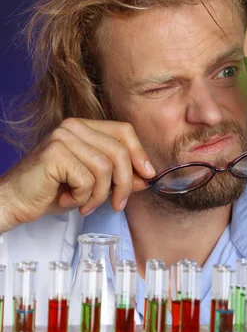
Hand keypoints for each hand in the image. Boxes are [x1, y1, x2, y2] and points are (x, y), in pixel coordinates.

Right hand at [0, 118, 155, 232]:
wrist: (15, 202)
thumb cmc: (51, 191)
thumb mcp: (93, 184)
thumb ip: (119, 177)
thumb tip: (147, 176)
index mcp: (83, 127)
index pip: (124, 131)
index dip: (139, 153)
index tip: (147, 175)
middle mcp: (73, 126)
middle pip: (119, 151)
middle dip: (124, 183)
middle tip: (116, 205)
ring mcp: (64, 137)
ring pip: (106, 168)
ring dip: (99, 195)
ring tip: (84, 205)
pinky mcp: (56, 153)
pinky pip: (88, 179)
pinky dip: (82, 197)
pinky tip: (67, 200)